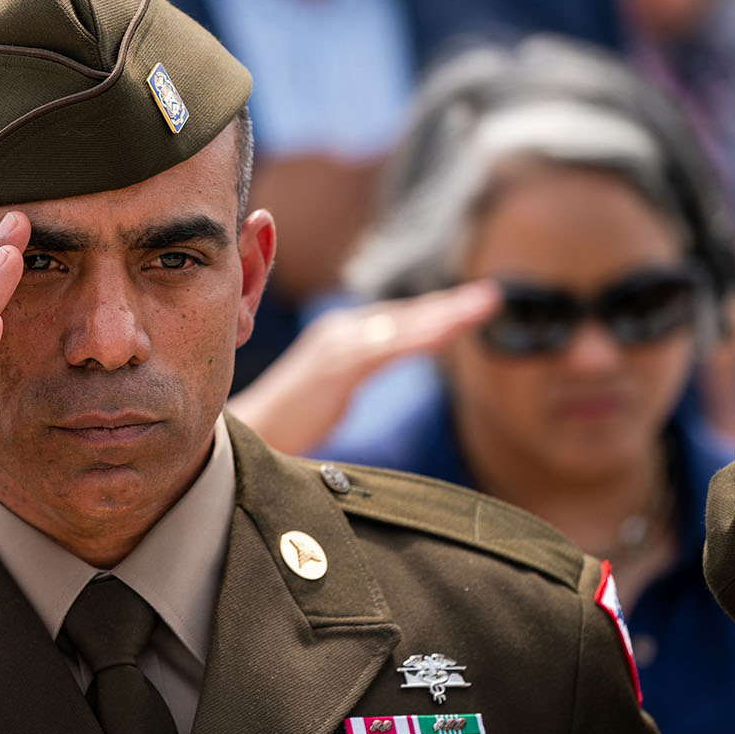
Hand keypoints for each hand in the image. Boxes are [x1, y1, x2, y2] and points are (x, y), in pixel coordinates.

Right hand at [228, 281, 501, 454]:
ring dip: (444, 316)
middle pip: (403, 316)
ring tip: (482, 307)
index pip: (394, 320)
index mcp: (337, 338)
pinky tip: (447, 334)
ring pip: (401, 327)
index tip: (471, 305)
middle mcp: (337, 333)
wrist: (243, 436)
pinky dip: (418, 339)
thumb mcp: (324, 394)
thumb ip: (349, 377)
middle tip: (491, 297)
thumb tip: (370, 374)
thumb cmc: (280, 423)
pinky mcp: (335, 369)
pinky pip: (386, 350)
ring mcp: (336, 348)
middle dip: (449, 305)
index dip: (434, 311)